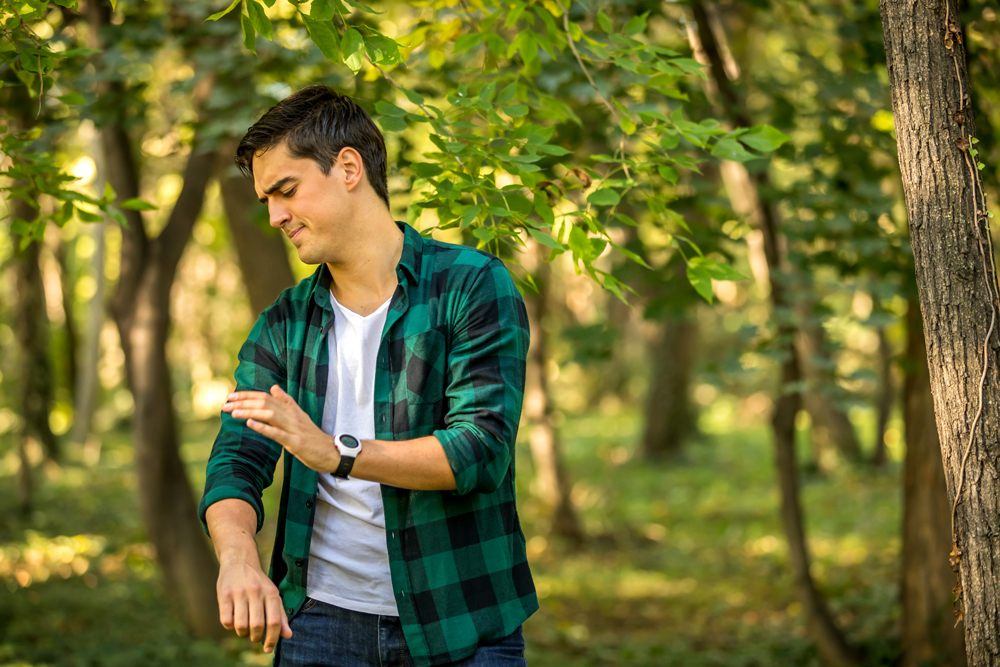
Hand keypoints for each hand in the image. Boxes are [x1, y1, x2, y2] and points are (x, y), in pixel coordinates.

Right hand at [217, 551, 291, 652]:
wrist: (239, 560)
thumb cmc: (258, 583)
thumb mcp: (272, 594)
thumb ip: (281, 615)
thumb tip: (288, 636)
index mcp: (271, 592)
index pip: (274, 621)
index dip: (272, 639)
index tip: (268, 648)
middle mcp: (256, 592)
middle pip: (257, 626)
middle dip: (256, 637)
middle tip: (255, 636)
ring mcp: (239, 593)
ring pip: (241, 626)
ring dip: (243, 633)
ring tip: (244, 628)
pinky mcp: (224, 595)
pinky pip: (226, 621)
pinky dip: (230, 627)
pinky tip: (234, 620)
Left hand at [222, 385, 340, 472]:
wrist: (331, 452)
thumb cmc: (313, 436)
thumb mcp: (300, 416)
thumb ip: (287, 401)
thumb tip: (274, 388)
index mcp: (291, 409)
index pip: (267, 396)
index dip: (248, 395)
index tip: (231, 396)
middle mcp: (292, 416)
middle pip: (265, 403)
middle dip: (243, 403)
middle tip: (225, 404)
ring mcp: (294, 429)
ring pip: (270, 415)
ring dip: (249, 412)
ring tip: (233, 412)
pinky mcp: (296, 442)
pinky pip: (277, 433)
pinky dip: (263, 428)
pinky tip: (250, 425)